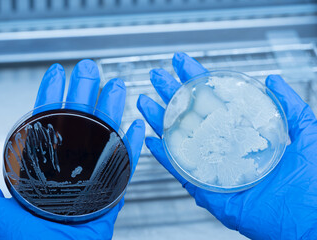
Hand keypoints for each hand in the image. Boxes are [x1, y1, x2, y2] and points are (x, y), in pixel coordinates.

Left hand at [0, 60, 144, 239]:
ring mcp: (92, 175)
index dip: (52, 94)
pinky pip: (125, 164)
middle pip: (80, 121)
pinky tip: (134, 127)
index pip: (47, 120)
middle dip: (84, 91)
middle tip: (88, 69)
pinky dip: (132, 145)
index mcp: (43, 164)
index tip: (56, 72)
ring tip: (115, 87)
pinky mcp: (110, 190)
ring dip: (111, 110)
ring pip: (104, 135)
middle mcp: (69, 164)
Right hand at [137, 52, 316, 238]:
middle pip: (192, 116)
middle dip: (172, 94)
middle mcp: (224, 146)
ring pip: (181, 140)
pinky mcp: (207, 189)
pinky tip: (153, 139)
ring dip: (161, 120)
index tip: (181, 62)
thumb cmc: (311, 182)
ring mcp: (213, 166)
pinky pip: (181, 170)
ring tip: (145, 102)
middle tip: (156, 76)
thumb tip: (273, 79)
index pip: (215, 99)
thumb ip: (289, 105)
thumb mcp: (304, 132)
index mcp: (243, 132)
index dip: (197, 78)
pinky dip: (165, 156)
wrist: (309, 221)